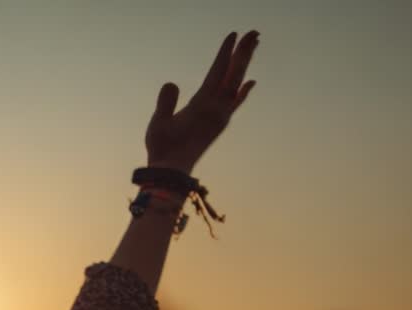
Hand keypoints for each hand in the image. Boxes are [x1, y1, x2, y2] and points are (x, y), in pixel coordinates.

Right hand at [145, 31, 258, 173]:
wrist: (172, 172)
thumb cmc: (162, 147)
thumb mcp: (158, 124)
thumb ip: (165, 103)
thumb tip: (171, 83)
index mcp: (202, 106)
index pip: (217, 73)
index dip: (225, 53)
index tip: (233, 35)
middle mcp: (217, 109)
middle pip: (234, 75)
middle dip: (243, 53)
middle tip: (253, 33)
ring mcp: (221, 117)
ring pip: (237, 85)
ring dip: (244, 66)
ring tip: (252, 48)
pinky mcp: (219, 124)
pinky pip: (235, 104)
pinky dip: (243, 91)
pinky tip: (250, 82)